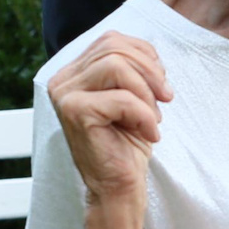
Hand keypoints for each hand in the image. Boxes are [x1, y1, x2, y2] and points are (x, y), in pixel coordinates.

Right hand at [48, 32, 171, 206]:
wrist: (119, 188)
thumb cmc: (126, 143)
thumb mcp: (131, 95)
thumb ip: (130, 68)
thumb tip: (149, 51)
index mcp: (73, 73)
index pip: (110, 40)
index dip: (143, 53)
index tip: (161, 80)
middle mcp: (63, 80)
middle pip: (113, 47)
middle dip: (149, 70)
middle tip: (166, 97)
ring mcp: (65, 95)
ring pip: (116, 65)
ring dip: (146, 91)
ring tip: (154, 116)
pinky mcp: (75, 112)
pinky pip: (122, 98)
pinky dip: (145, 115)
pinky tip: (149, 135)